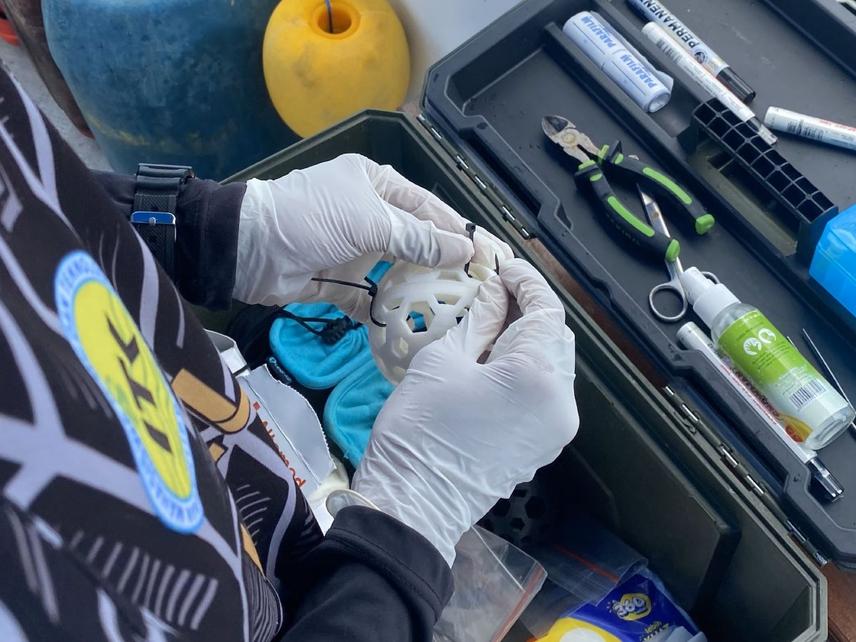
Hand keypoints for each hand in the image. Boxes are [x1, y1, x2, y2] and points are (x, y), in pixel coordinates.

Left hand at [233, 153, 510, 322]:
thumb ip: (417, 238)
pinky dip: (386, 311)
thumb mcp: (369, 221)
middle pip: (415, 240)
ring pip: (396, 270)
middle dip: (442, 263)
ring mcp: (354, 249)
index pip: (428, 207)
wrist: (249, 249)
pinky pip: (371, 297)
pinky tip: (410, 325)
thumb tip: (464, 251)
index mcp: (375, 184)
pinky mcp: (339, 282)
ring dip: (418, 289)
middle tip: (476, 287)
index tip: (487, 253)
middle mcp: (368, 214)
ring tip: (451, 309)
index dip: (458, 230)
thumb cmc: (311, 218)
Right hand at [352, 258, 578, 563]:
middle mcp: (561, 402)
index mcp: (538, 376)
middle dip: (529, 308)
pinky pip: (546, 392)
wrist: (412, 505)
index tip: (503, 265)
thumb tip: (494, 289)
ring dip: (529, 339)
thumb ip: (480, 319)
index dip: (526, 280)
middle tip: (493, 291)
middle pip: (556, 336)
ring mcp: (556, 428)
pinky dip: (528, 369)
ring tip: (491, 324)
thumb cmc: (420, 430)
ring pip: (553, 364)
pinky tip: (496, 361)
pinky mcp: (544, 445)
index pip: (547, 309)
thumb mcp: (444, 360)